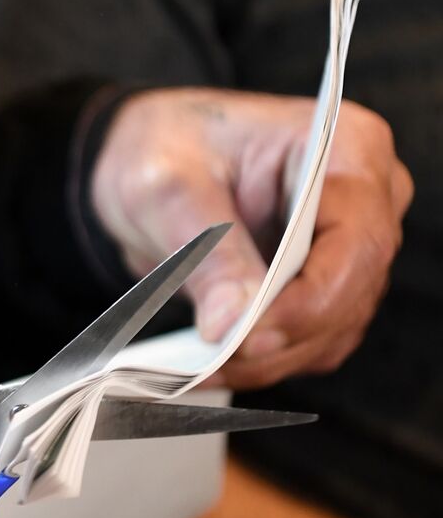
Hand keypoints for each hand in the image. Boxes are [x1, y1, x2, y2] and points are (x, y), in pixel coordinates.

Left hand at [93, 88, 411, 388]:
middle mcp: (367, 201)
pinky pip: (306, 341)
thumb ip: (208, 251)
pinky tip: (208, 366)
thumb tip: (232, 324)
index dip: (310, 299)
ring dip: (266, 359)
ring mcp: (349, 249)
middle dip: (281, 337)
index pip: (358, 240)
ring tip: (197, 369)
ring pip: (331, 329)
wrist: (150, 159)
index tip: (250, 335)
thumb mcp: (170, 189)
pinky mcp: (323, 288)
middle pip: (350, 294)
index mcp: (347, 149)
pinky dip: (258, 361)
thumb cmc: (165, 148)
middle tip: (211, 361)